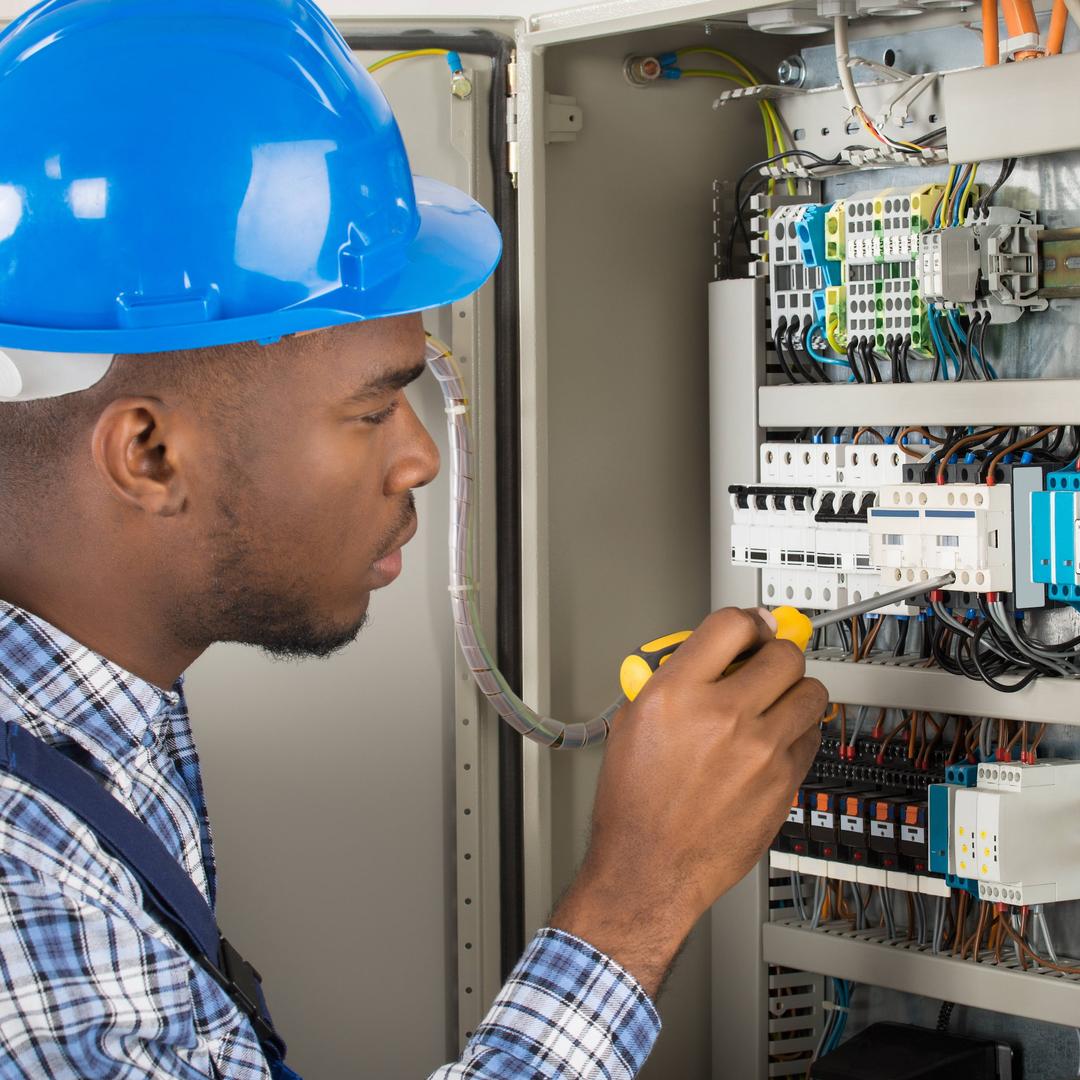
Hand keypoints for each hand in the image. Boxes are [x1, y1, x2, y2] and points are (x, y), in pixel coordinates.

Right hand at [550, 607, 825, 997]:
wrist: (650, 867)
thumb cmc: (634, 805)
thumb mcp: (631, 722)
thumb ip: (671, 680)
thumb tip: (706, 656)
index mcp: (675, 693)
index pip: (730, 624)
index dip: (746, 621)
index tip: (752, 627)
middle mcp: (722, 715)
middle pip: (782, 653)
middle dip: (774, 655)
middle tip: (765, 665)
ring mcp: (760, 750)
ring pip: (810, 692)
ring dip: (795, 690)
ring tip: (775, 702)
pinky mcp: (784, 782)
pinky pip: (814, 735)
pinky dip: (799, 731)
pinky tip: (775, 740)